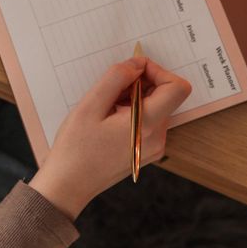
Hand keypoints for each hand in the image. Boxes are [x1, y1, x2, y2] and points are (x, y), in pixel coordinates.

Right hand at [29, 56, 191, 220]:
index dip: (158, 71)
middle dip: (140, 84)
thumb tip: (137, 63)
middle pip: (165, 96)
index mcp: (147, 125)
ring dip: (134, 97)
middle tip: (110, 91)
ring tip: (106, 107)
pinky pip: (148, 120)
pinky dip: (132, 111)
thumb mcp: (90, 105)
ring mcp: (154, 146)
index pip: (177, 88)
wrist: (69, 185)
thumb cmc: (75, 148)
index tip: (133, 70)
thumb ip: (116, 78)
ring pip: (155, 106)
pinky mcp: (146, 150)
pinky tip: (108, 119)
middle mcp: (158, 137)